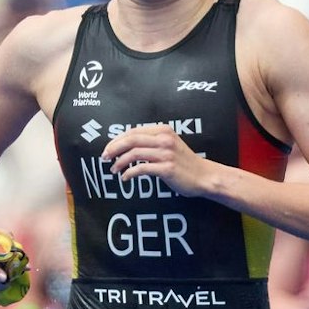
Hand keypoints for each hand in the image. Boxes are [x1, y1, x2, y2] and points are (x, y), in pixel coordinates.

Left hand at [101, 125, 220, 197]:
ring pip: (133, 154)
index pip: (133, 131)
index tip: (108, 149)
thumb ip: (153, 142)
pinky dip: (129, 173)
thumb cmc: (185, 163)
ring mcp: (165, 154)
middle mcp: (164, 139)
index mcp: (163, 130)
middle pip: (130, 140)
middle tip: (104, 157)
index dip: (117, 140)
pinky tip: (126, 178)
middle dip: (113, 149)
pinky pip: (141, 169)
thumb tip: (128, 145)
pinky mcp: (166, 169)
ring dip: (120, 162)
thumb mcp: (170, 145)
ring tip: (114, 170)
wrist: (204, 177)